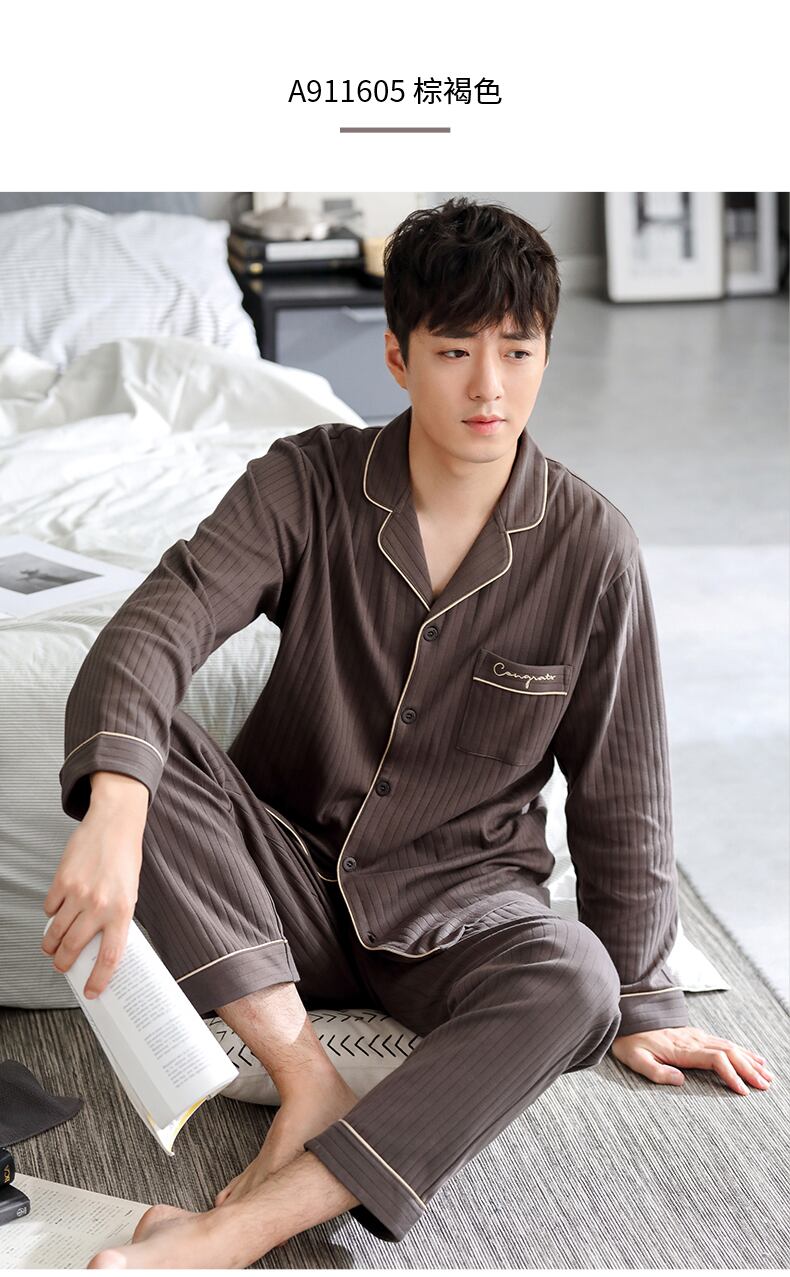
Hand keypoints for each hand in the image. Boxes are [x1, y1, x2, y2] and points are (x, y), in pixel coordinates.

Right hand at [41, 774, 146, 998]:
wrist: (114, 825)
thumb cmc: (125, 860)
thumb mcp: (129, 893)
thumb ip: (115, 919)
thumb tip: (100, 946)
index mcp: (122, 912)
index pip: (110, 957)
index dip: (99, 979)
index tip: (92, 991)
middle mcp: (100, 906)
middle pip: (73, 948)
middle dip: (64, 964)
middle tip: (61, 966)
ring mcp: (78, 894)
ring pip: (56, 932)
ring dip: (51, 945)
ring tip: (52, 947)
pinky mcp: (62, 882)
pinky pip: (49, 908)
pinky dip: (50, 914)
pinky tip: (56, 912)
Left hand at [611, 1025, 774, 1093]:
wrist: (628, 1017)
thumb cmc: (630, 1043)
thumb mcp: (636, 1060)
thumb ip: (656, 1072)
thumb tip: (680, 1081)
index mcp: (682, 1049)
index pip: (714, 1059)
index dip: (731, 1075)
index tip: (743, 1091)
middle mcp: (694, 1040)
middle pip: (729, 1052)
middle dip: (749, 1069)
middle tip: (765, 1086)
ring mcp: (697, 1036)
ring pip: (730, 1046)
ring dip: (749, 1061)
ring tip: (767, 1075)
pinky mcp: (697, 1035)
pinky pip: (725, 1042)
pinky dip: (742, 1051)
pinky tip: (753, 1058)